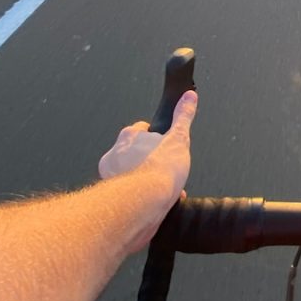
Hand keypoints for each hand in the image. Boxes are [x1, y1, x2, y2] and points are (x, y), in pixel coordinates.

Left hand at [99, 91, 197, 247]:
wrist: (146, 203)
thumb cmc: (160, 170)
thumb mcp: (179, 138)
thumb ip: (184, 116)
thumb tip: (189, 97)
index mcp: (129, 136)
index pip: (142, 132)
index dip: (157, 141)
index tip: (166, 150)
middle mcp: (115, 155)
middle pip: (135, 154)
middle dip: (150, 162)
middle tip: (166, 171)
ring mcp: (111, 177)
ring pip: (131, 175)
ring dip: (146, 181)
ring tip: (164, 189)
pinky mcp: (112, 198)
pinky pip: (129, 194)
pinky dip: (141, 197)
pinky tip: (157, 202)